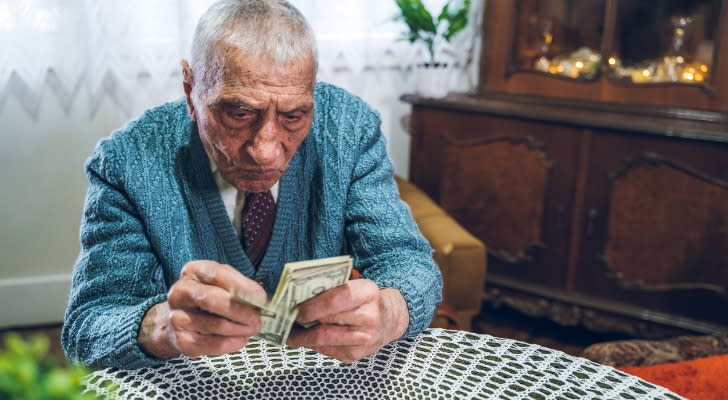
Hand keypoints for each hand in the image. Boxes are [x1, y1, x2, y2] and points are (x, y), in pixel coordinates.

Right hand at [138, 260, 266, 358]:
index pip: (217, 274)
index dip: (242, 287)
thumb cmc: (211, 297)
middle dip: (240, 311)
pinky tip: (240, 340)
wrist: (184, 318)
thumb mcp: (224, 283)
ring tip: (252, 329)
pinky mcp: (180, 339)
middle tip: (257, 319)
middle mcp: (180, 292)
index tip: (260, 298)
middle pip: (212, 300)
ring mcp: (176, 316)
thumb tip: (259, 300)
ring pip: (214, 325)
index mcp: (193, 271)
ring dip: (239, 329)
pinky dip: (229, 344)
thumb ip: (240, 288)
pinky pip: (208, 344)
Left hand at [286, 279, 408, 362]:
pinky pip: (326, 351)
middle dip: (302, 321)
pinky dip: (312, 344)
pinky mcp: (355, 356)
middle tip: (284, 319)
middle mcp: (370, 317)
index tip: (295, 306)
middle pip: (327, 320)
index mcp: (369, 292)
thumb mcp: (355, 285)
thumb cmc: (364, 300)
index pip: (338, 297)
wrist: (388, 320)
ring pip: (324, 339)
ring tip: (288, 332)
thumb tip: (297, 298)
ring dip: (301, 337)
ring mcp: (364, 340)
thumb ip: (331, 288)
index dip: (313, 304)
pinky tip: (304, 338)